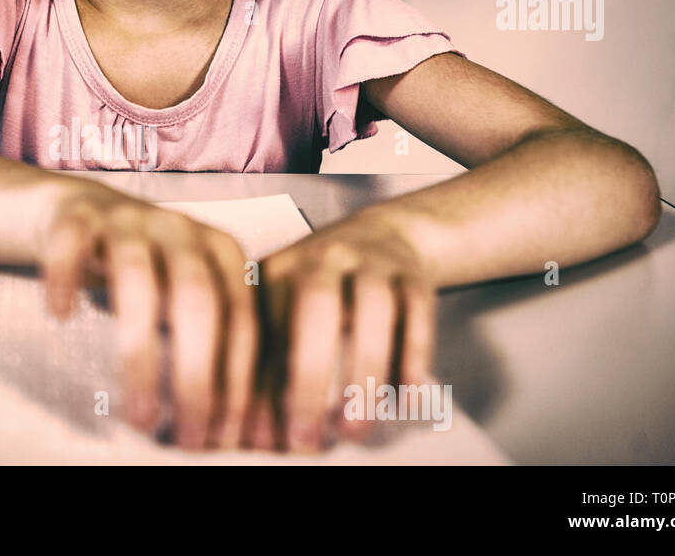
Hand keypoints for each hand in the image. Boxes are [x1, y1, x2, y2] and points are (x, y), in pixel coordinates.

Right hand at [38, 181, 257, 449]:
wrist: (85, 213)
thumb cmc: (147, 276)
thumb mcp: (185, 302)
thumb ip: (209, 349)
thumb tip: (224, 431)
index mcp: (223, 252)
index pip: (240, 320)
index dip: (236, 381)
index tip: (223, 436)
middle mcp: (182, 230)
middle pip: (197, 302)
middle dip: (197, 376)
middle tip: (188, 436)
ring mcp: (129, 219)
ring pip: (137, 280)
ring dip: (139, 355)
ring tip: (137, 415)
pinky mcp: (78, 215)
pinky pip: (70, 243)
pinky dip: (65, 276)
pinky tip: (62, 315)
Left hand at [247, 208, 438, 452]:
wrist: (383, 234)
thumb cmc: (322, 290)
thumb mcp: (285, 315)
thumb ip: (270, 371)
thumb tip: (256, 438)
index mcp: (277, 271)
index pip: (264, 330)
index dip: (260, 387)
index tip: (264, 441)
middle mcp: (323, 258)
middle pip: (316, 306)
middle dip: (309, 375)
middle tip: (306, 438)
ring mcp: (372, 261)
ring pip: (374, 308)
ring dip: (365, 373)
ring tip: (354, 430)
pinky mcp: (414, 274)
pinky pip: (418, 312)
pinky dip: (415, 357)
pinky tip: (406, 401)